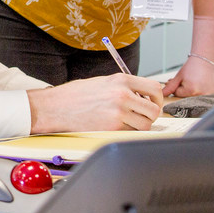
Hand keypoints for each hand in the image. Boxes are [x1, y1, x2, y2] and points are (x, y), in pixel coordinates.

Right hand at [27, 73, 162, 133]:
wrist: (56, 107)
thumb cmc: (75, 95)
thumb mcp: (102, 82)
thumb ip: (124, 87)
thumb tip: (142, 96)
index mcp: (121, 80)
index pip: (154, 87)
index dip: (157, 98)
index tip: (153, 103)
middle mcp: (122, 94)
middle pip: (154, 109)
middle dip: (151, 115)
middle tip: (142, 116)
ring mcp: (118, 112)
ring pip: (145, 124)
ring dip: (140, 126)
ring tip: (127, 122)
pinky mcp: (112, 127)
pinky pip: (131, 132)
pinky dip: (127, 132)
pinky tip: (114, 126)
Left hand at [161, 56, 213, 97]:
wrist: (207, 58)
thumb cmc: (193, 66)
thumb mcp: (179, 76)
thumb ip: (170, 87)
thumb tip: (162, 94)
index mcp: (191, 90)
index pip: (178, 94)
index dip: (178, 86)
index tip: (183, 79)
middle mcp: (202, 94)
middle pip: (187, 97)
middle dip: (186, 90)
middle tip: (190, 79)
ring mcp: (211, 95)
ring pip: (197, 97)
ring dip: (196, 92)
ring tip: (198, 81)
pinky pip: (208, 97)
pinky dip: (205, 92)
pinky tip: (205, 84)